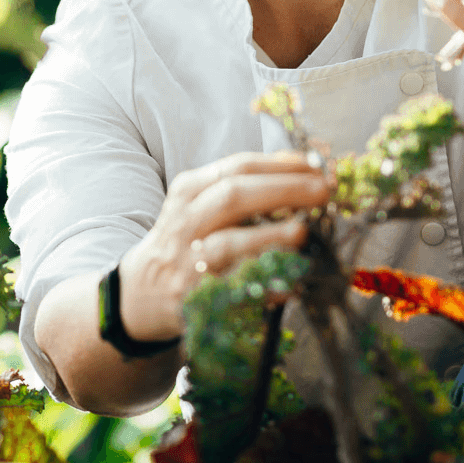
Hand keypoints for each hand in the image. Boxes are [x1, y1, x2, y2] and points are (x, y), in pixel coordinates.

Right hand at [117, 151, 328, 341]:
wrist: (141, 291)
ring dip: (269, 237)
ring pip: (228, 244)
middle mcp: (186, 222)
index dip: (280, 164)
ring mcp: (188, 262)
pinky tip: (289, 284)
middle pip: (233, 197)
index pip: (238, 168)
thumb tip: (302, 169)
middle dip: (282, 190)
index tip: (316, 165)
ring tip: (301, 232)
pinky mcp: (194, 298)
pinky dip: (262, 288)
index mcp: (189, 191)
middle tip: (322, 190)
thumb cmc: (185, 240)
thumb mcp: (200, 204)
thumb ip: (243, 186)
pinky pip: (232, 291)